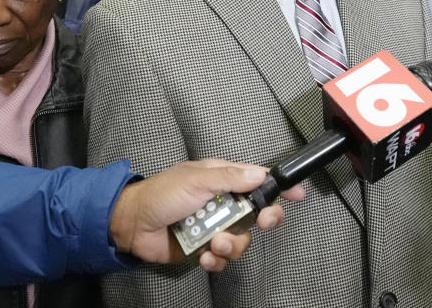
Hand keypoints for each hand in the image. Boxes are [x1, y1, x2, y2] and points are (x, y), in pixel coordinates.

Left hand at [109, 159, 304, 270]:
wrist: (133, 225)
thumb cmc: (163, 193)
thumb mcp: (198, 178)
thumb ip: (231, 177)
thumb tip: (260, 174)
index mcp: (224, 180)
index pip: (258, 180)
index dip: (279, 187)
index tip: (297, 194)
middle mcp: (224, 203)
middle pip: (259, 214)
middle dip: (265, 219)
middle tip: (262, 221)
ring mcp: (215, 226)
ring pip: (243, 240)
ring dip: (233, 243)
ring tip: (214, 241)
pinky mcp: (205, 248)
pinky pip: (224, 258)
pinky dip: (216, 258)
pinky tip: (204, 254)